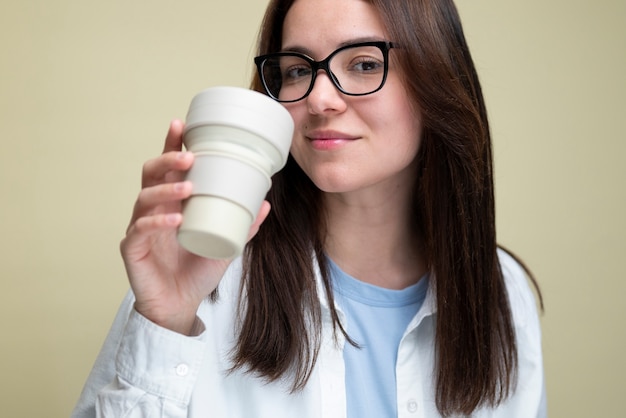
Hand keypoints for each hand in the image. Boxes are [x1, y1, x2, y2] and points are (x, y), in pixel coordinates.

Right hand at [119, 120, 269, 334]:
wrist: (180, 306)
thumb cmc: (197, 272)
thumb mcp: (227, 246)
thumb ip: (243, 226)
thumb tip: (265, 203)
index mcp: (173, 203)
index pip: (169, 167)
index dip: (172, 144)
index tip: (181, 124)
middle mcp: (154, 209)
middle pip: (150, 173)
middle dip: (167, 159)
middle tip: (189, 155)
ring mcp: (140, 227)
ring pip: (144, 197)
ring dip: (166, 188)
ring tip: (188, 186)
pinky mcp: (132, 248)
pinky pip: (138, 229)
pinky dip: (157, 222)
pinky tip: (174, 220)